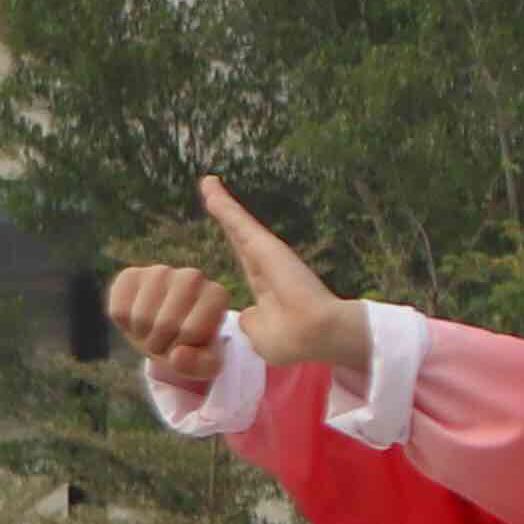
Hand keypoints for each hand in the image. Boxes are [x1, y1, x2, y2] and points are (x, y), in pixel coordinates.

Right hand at [108, 259, 234, 398]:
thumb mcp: (205, 364)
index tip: (188, 343)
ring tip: (154, 330)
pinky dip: (124, 325)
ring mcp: (160, 272)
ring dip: (142, 335)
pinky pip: (119, 311)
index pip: (191, 331)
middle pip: (165, 324)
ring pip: (140, 317)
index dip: (183, 348)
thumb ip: (199, 366)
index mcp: (217, 295)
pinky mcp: (130, 275)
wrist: (169, 332)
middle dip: (162, 344)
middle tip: (168, 340)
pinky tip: (138, 318)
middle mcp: (192, 277)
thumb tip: (176, 356)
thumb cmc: (193, 347)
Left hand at [195, 178, 370, 376]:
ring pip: (237, 225)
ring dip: (221, 204)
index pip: (246, 264)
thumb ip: (253, 324)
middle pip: (240, 237)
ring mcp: (267, 254)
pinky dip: (222, 204)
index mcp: (267, 290)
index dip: (236, 250)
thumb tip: (248, 315)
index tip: (233, 242)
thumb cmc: (295, 341)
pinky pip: (237, 221)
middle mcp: (267, 267)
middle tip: (212, 192)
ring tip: (206, 182)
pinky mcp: (265, 245)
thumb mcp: (264, 338)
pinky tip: (208, 186)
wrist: (317, 333)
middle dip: (227, 216)